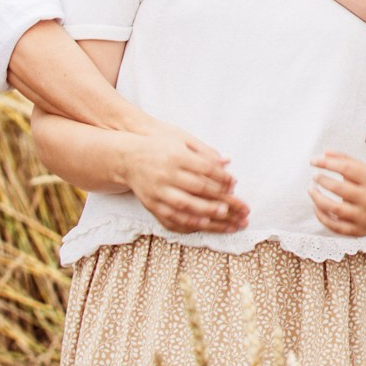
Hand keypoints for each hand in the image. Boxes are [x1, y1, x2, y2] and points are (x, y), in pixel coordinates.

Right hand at [123, 125, 247, 232]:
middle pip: (198, 188)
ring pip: (185, 205)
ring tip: (225, 217)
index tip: (235, 183)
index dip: (222, 177)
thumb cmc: (159, 147)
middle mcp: (166, 174)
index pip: (205, 168)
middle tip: (238, 206)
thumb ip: (204, 151)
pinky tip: (203, 224)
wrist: (127, 157)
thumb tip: (227, 161)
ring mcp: (157, 190)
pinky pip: (171, 216)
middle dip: (220, 198)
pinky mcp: (151, 203)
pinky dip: (188, 222)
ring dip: (207, 212)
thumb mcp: (181, 141)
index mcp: (176, 156)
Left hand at [311, 152, 365, 238]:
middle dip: (322, 180)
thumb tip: (325, 153)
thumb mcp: (365, 171)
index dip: (327, 163)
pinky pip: (334, 225)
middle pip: (339, 188)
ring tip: (311, 190)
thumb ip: (345, 160)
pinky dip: (321, 216)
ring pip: (334, 208)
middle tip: (315, 176)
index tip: (314, 161)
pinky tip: (316, 206)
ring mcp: (362, 216)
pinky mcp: (356, 231)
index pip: (346, 168)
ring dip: (318, 198)